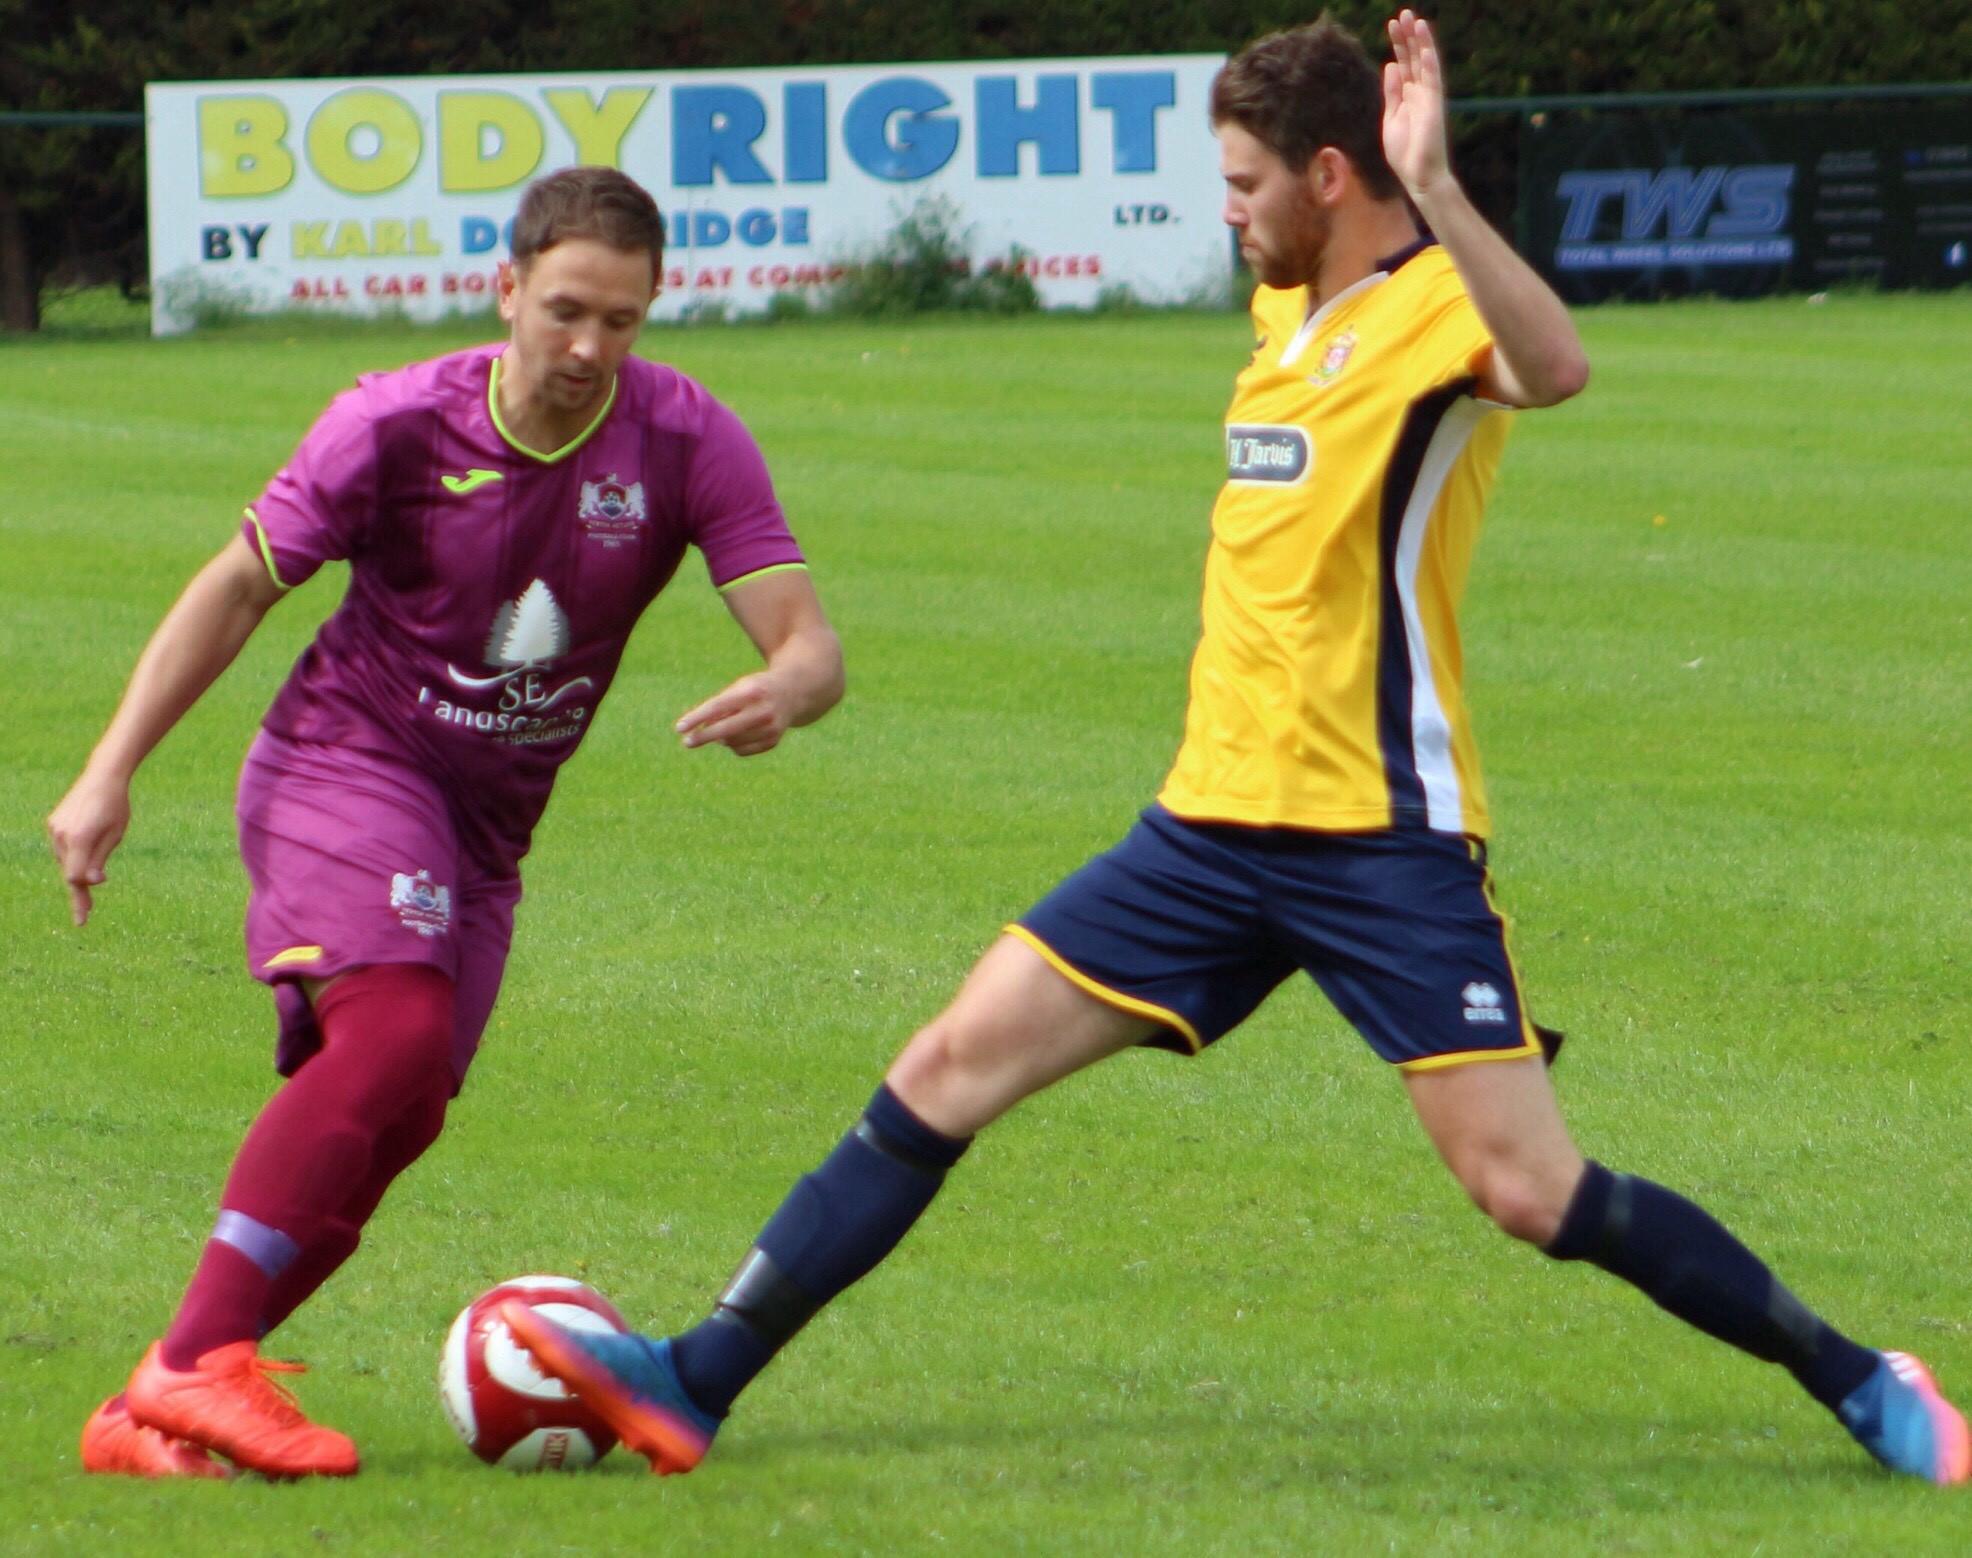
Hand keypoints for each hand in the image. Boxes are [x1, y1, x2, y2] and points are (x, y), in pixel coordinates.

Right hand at [47, 772, 131, 925]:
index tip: (84, 917)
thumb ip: (100, 859)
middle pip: (69, 872)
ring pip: (65, 861)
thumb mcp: (115, 835)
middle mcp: (61, 834)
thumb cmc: (116, 807)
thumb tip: (92, 883)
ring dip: (78, 870)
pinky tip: (86, 851)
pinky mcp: (53, 824)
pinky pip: (62, 849)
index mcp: (80, 838)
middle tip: (85, 915)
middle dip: (79, 891)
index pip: (75, 877)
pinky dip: (73, 856)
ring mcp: (54, 829)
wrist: (102, 777)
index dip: (81, 898)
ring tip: (96, 876)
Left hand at [675, 671, 792, 756]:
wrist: (792, 694)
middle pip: (725, 729)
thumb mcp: (738, 688)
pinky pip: (741, 750)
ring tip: (724, 727)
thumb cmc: (755, 689)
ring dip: (720, 738)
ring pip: (731, 742)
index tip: (680, 728)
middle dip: (703, 737)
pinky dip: (733, 745)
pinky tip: (739, 734)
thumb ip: (719, 706)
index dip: (697, 718)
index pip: (717, 707)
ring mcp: (770, 728)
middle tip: (687, 742)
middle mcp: (763, 711)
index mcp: (751, 692)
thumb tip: (702, 730)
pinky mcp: (773, 741)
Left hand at [1383, 10, 1451, 199]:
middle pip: (1413, 58)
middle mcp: (1419, 92)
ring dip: (1419, 40)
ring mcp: (1428, 96)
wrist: (1419, 176)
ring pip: (1424, 61)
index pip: (1403, 64)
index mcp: (1407, 97)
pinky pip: (1432, 75)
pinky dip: (1428, 57)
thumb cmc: (1404, 154)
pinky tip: (1424, 40)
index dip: (1398, 45)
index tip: (1392, 25)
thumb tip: (1391, 64)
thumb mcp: (1391, 119)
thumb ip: (1391, 92)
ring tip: (1413, 18)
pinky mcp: (1434, 103)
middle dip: (1407, 36)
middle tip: (1402, 13)